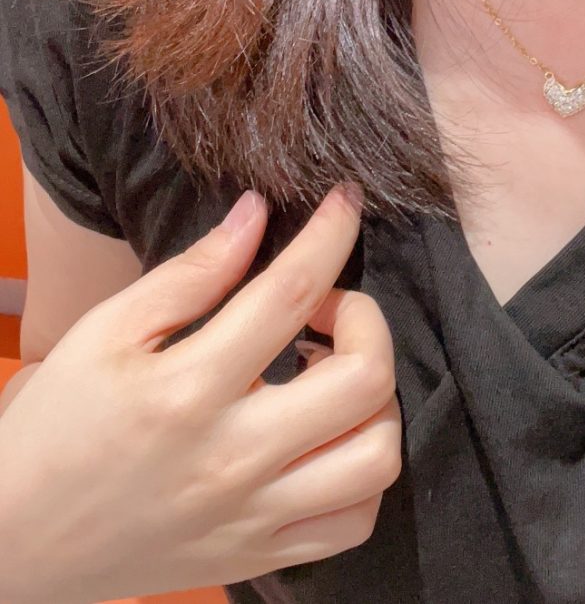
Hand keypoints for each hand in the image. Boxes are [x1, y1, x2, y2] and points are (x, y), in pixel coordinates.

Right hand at [0, 183, 400, 603]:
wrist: (14, 543)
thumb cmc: (56, 426)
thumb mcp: (105, 333)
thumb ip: (190, 274)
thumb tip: (257, 215)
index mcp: (188, 389)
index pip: (291, 292)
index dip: (332, 233)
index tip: (345, 202)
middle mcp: (234, 456)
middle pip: (363, 379)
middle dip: (366, 320)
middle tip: (326, 309)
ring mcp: (255, 514)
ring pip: (377, 456)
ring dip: (378, 398)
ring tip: (335, 374)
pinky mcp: (262, 554)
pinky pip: (357, 521)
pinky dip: (366, 472)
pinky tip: (334, 437)